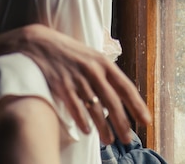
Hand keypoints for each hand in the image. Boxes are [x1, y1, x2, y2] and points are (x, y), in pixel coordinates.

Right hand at [0, 24, 150, 145]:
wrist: (38, 42)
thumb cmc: (67, 51)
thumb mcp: (89, 55)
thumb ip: (104, 71)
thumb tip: (119, 91)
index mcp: (102, 62)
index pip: (125, 86)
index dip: (137, 105)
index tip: (146, 121)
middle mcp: (92, 70)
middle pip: (112, 102)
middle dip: (122, 123)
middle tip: (128, 140)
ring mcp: (77, 78)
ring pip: (95, 109)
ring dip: (104, 128)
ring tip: (109, 141)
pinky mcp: (61, 85)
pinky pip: (76, 108)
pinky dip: (83, 121)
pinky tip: (87, 131)